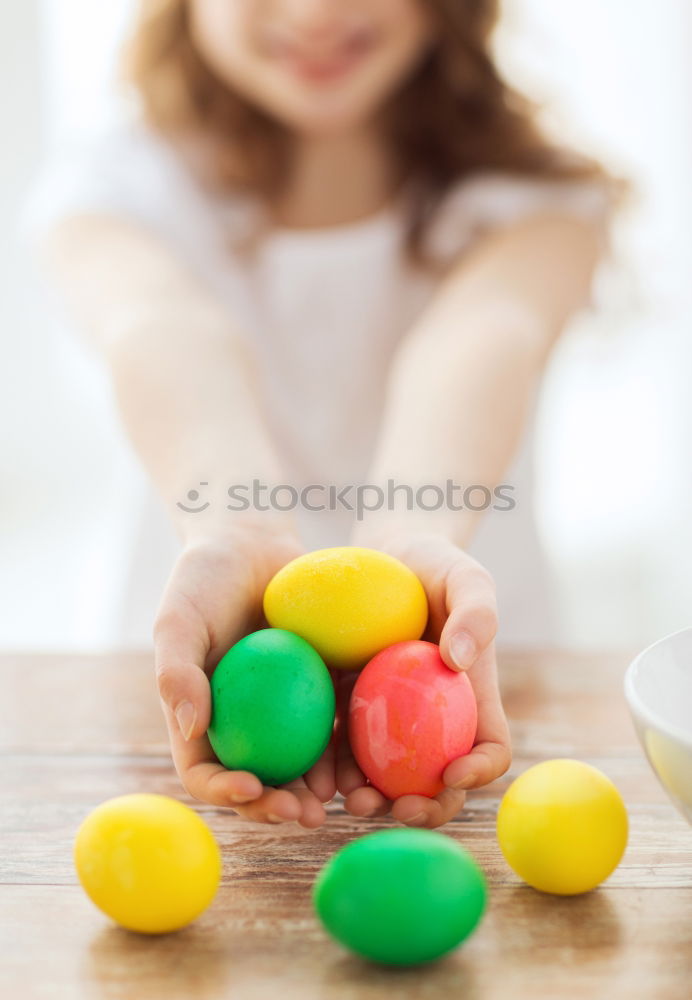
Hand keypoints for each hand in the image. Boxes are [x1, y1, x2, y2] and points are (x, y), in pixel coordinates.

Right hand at [152, 523, 336, 827]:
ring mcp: (282, 708)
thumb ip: (176, 672)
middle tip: (306, 814)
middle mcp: (242, 722)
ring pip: (300, 761)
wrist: (250, 539)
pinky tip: (369, 754)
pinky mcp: (319, 686)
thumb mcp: (178, 619)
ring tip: (341, 798)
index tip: (251, 789)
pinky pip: (334, 721)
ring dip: (318, 787)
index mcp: (201, 717)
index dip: (223, 792)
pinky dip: (346, 743)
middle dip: (279, 806)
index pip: (204, 771)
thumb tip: (191, 728)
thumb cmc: (203, 578)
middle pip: (257, 780)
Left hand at [337, 529, 511, 827]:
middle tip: (398, 808)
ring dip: (371, 798)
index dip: (480, 770)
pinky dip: (331, 768)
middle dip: (423, 806)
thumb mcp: (466, 578)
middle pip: (438, 780)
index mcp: (471, 699)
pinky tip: (315, 776)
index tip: (454, 772)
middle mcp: (433, 719)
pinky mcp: (347, 706)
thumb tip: (458, 660)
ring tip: (350, 801)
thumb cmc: (435, 566)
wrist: (385, 554)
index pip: (490, 748)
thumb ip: (476, 613)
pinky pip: (341, 746)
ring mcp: (389, 718)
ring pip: (385, 775)